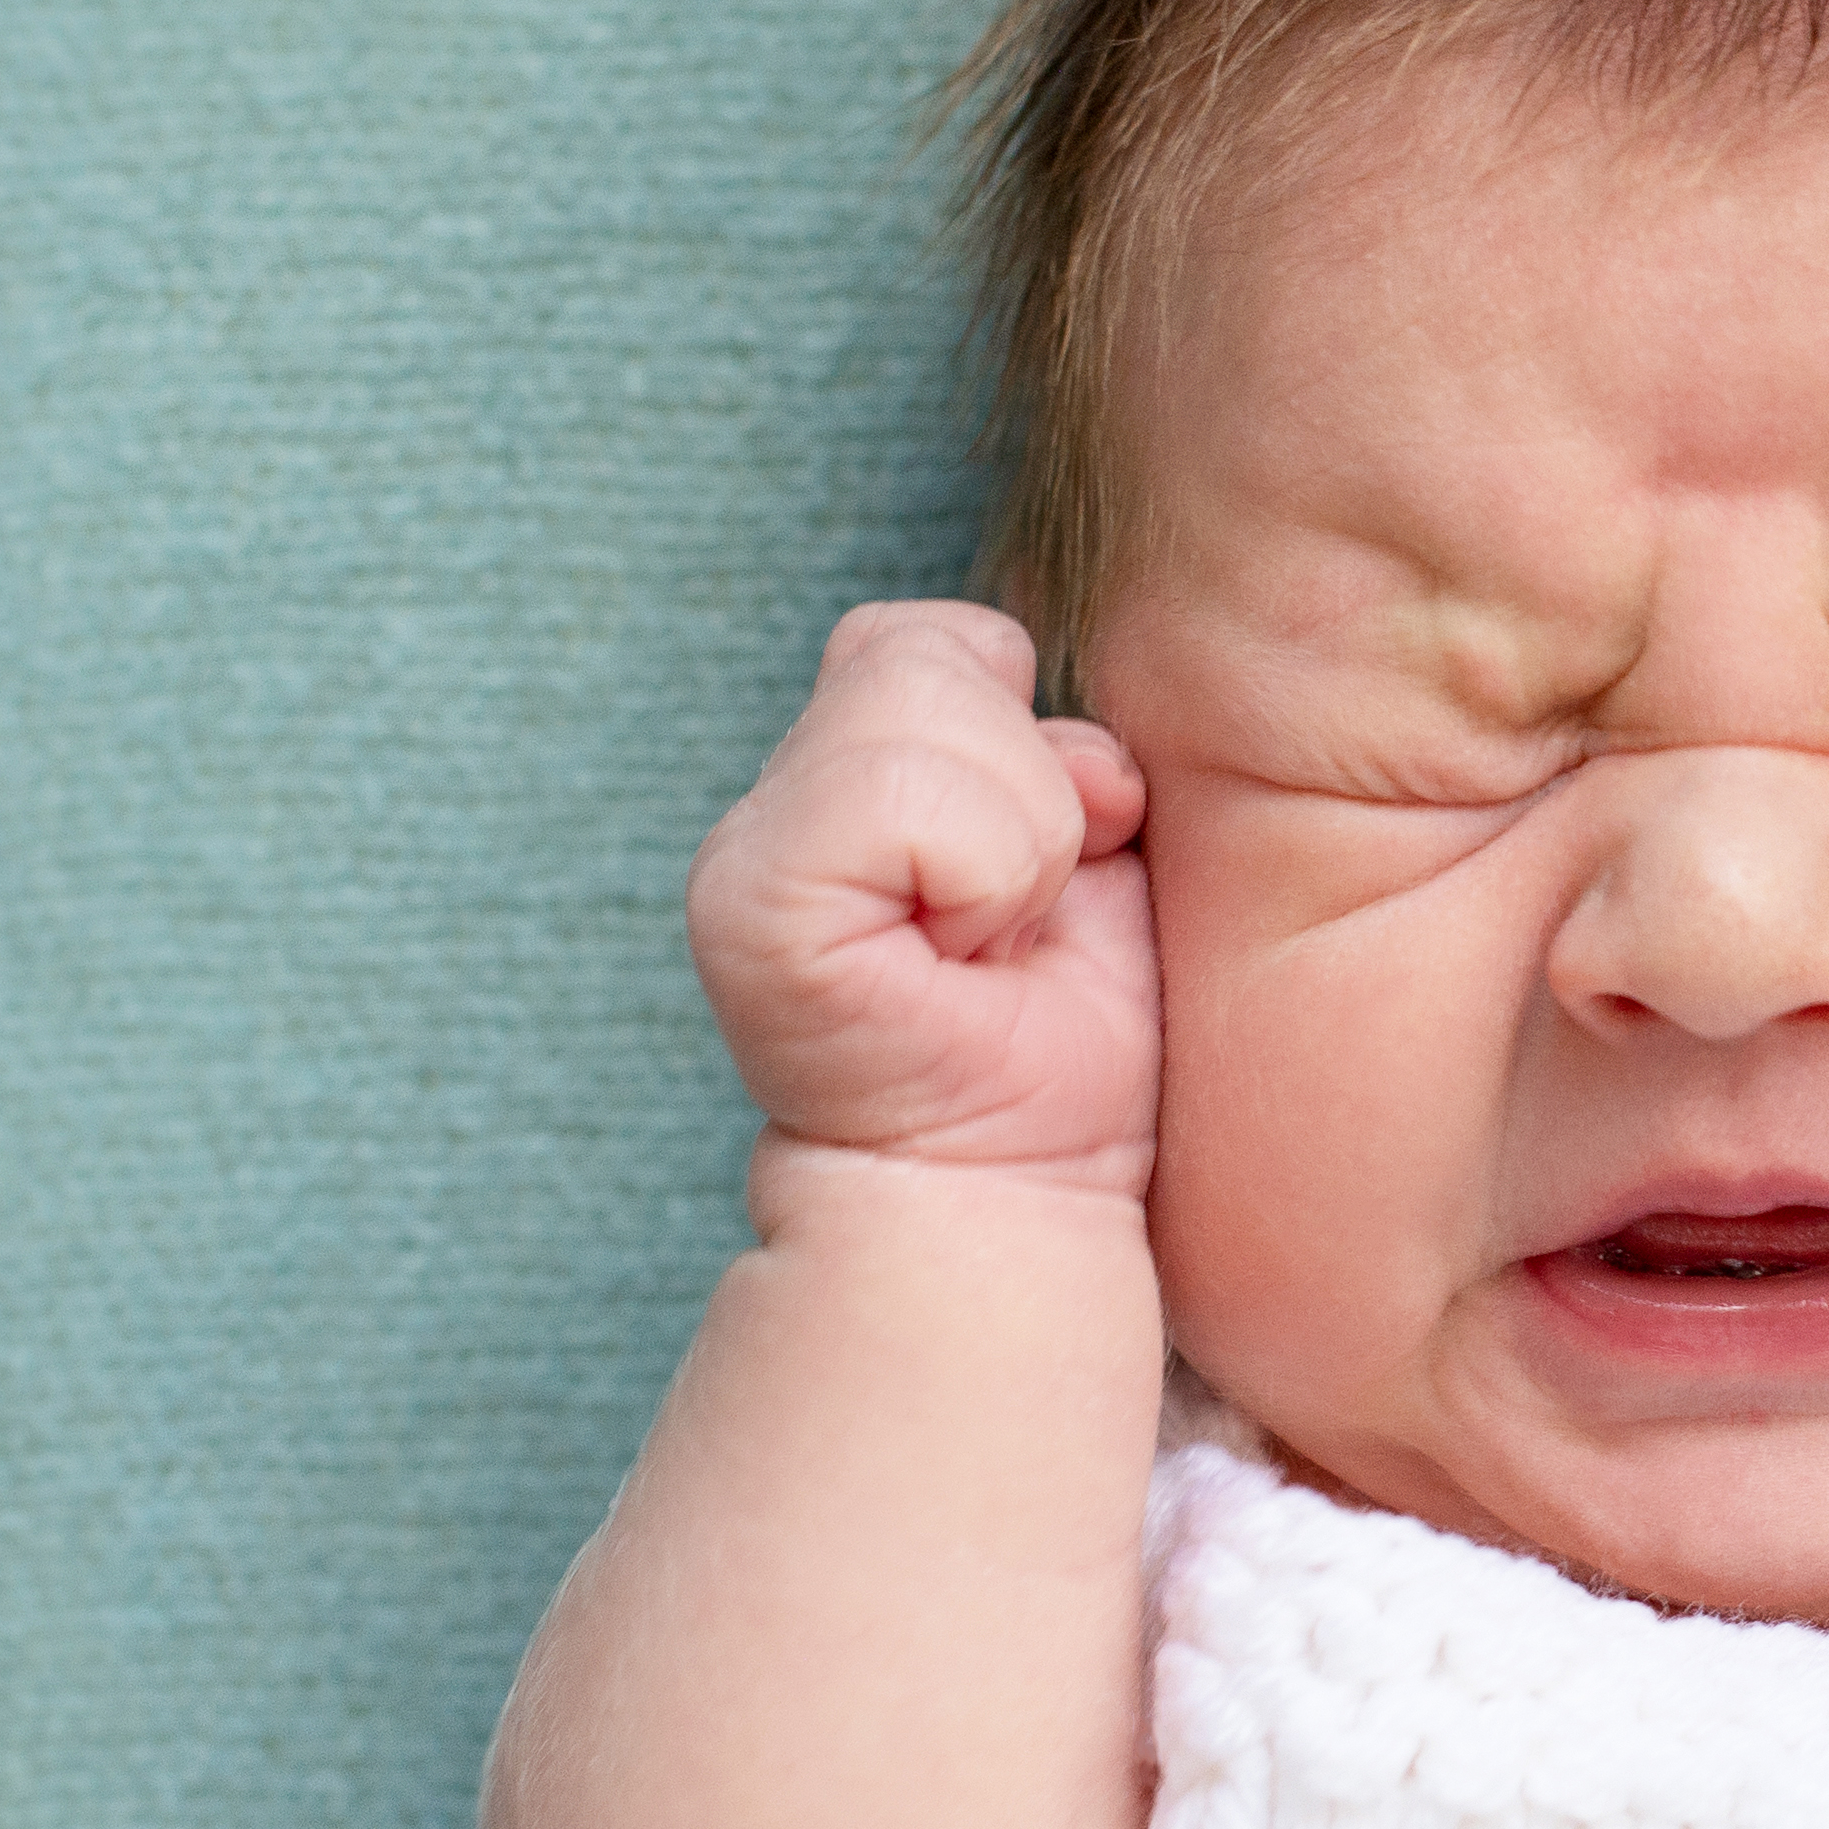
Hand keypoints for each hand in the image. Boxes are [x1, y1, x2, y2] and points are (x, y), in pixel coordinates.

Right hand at [686, 602, 1157, 1202]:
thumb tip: (1084, 755)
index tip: (1032, 878)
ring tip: (987, 946)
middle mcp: (770, 801)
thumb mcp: (1080, 855)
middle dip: (1028, 786)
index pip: (935, 636)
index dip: (1026, 741)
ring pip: (925, 701)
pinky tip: (961, 967)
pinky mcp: (751, 902)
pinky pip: (911, 796)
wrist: (1012, 1192)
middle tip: (1008, 921)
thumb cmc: (1056, 1039)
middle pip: (929, 650)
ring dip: (1019, 839)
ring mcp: (744, 849)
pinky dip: (986, 877)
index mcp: (843, 775)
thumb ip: (1055, 753)